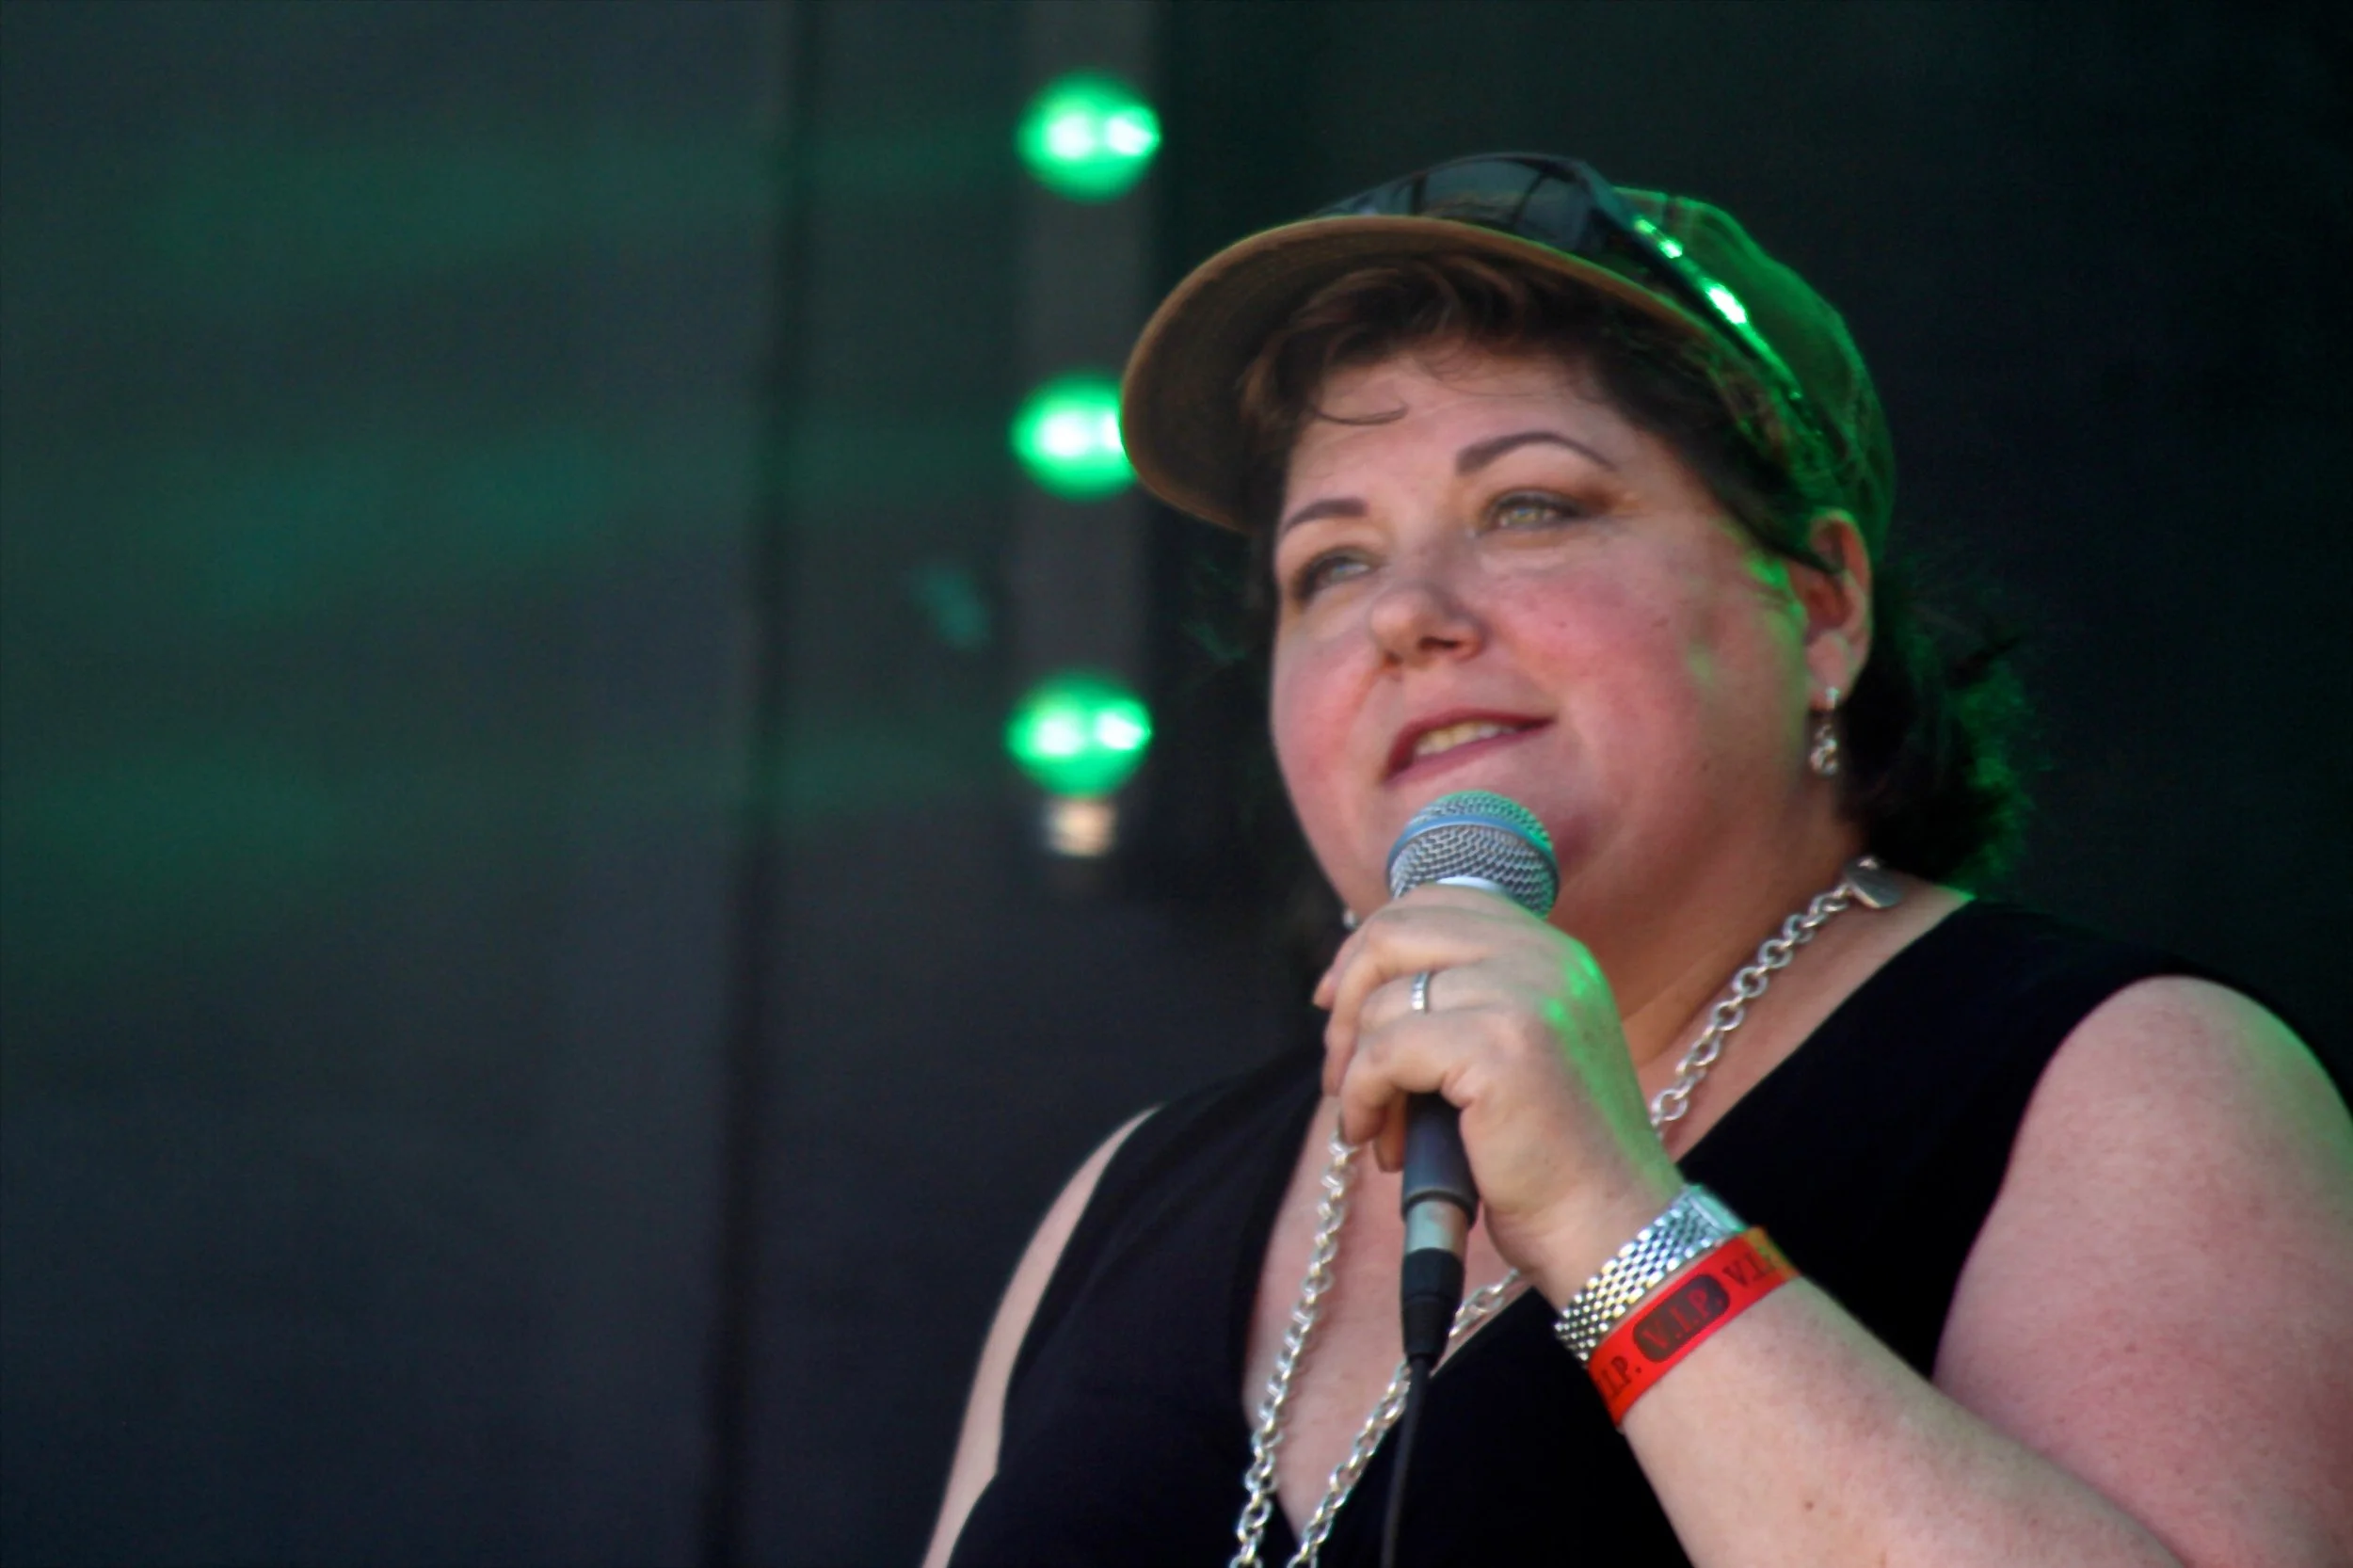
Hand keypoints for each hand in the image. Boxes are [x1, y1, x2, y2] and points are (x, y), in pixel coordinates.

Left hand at [1313, 883, 1684, 1299]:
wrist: (1611, 1228)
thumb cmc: (1553, 1158)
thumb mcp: (1516, 1053)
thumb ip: (1465, 1003)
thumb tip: (1355, 982)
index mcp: (1553, 952)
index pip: (1436, 903)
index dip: (1370, 947)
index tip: (1335, 1001)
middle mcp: (1546, 958)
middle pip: (1395, 934)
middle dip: (1346, 1002)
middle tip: (1338, 1072)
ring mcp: (1527, 996)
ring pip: (1383, 1001)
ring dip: (1356, 1072)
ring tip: (1380, 1129)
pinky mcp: (1500, 1047)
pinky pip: (1385, 1052)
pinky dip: (1362, 1097)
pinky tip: (1378, 1141)